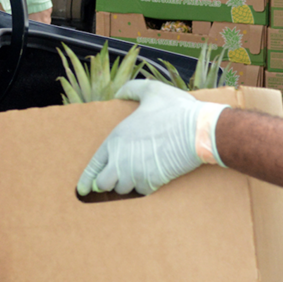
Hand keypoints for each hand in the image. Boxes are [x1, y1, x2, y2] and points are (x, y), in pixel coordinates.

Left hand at [77, 80, 228, 195]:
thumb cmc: (176, 110)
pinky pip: (141, 192)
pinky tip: (149, 179)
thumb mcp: (152, 90)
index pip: (94, 166)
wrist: (199, 130)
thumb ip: (132, 89)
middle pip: (104, 184)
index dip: (87, 179)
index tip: (83, 188)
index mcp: (116, 139)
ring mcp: (136, 173)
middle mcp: (121, 159)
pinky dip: (143, 188)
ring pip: (123, 189)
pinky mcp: (153, 182)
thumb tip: (120, 91)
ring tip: (134, 177)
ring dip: (127, 185)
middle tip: (114, 180)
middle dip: (108, 182)